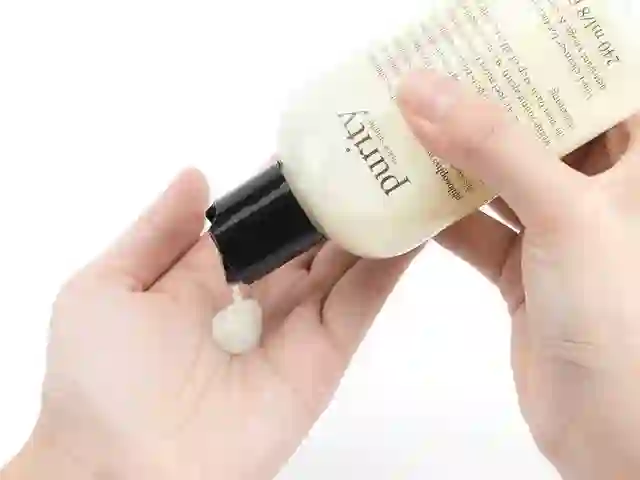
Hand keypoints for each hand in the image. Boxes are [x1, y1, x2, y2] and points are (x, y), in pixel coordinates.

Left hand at [3, 169, 416, 479]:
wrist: (124, 468)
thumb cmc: (99, 378)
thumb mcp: (107, 288)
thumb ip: (156, 231)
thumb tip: (196, 173)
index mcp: (207, 275)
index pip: (260, 219)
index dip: (287, 182)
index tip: (320, 140)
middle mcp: (257, 297)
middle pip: (310, 238)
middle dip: (339, 196)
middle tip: (375, 150)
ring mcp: (294, 328)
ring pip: (345, 265)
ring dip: (372, 222)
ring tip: (404, 175)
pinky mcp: (321, 360)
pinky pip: (359, 305)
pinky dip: (387, 267)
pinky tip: (410, 226)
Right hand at [398, 70, 639, 478]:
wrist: (609, 429)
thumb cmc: (623, 322)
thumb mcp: (567, 212)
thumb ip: (494, 146)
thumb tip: (426, 91)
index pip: (595, 83)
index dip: (543, 56)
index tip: (488, 37)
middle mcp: (604, 190)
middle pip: (536, 126)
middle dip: (481, 103)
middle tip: (431, 76)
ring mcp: (560, 230)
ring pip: (498, 177)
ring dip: (450, 160)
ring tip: (403, 128)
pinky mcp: (525, 268)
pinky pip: (476, 227)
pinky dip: (440, 216)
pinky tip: (403, 199)